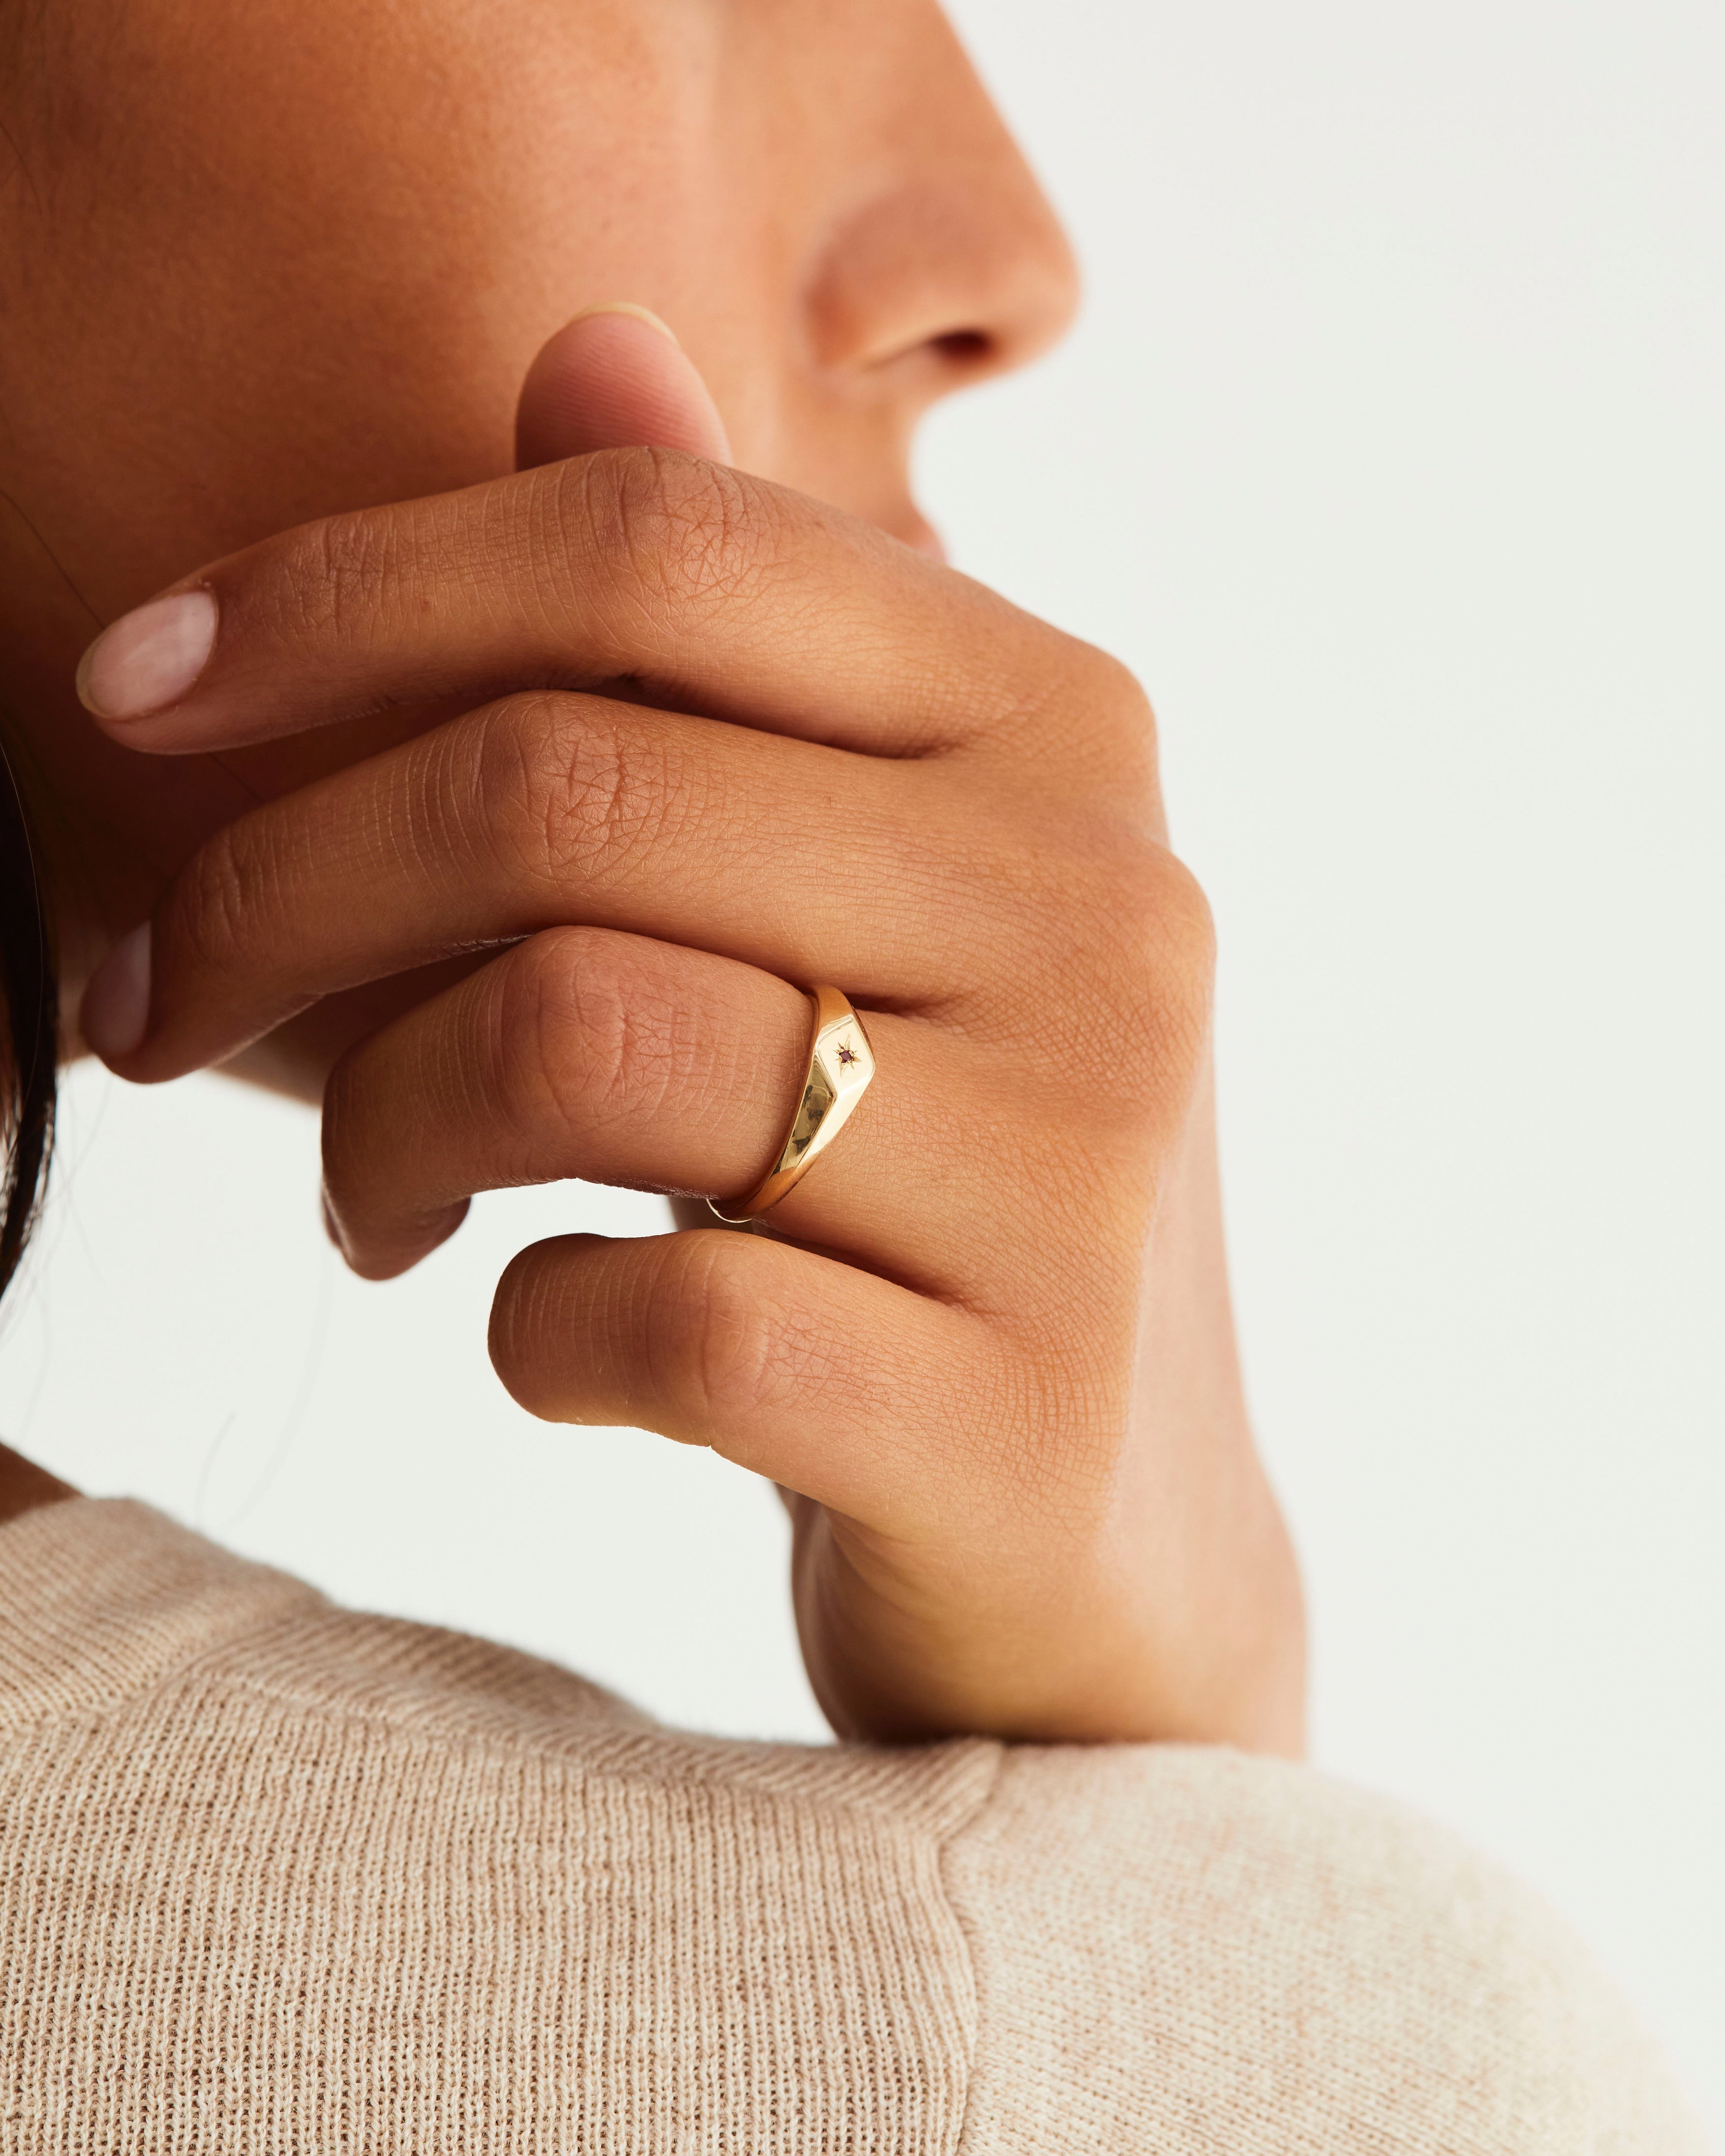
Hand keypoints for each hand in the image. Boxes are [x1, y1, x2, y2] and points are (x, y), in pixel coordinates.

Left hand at [76, 313, 1302, 1749]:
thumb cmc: (937, 1179)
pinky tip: (539, 1339)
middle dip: (273, 896)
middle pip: (565, 791)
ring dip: (375, 1128)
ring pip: (571, 1039)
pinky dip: (517, 1332)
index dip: (344, 591)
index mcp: (1058, 731)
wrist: (1115, 1524)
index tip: (132, 696)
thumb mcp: (858, 884)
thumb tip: (584, 346)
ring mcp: (1079, 1169)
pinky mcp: (1013, 1413)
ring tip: (367, 1203)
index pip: (649, 549)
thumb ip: (732, 630)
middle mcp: (1103, 910)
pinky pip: (648, 1321)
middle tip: (160, 1010)